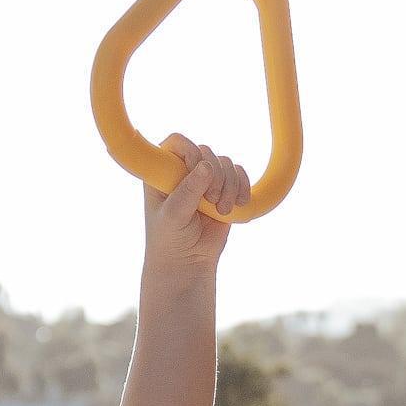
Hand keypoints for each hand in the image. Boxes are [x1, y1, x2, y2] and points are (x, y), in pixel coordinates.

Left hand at [142, 134, 249, 276]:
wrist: (187, 263)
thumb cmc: (169, 239)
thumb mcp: (174, 215)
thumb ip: (188, 190)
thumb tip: (206, 166)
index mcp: (163, 173)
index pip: (176, 143)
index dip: (190, 151)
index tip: (197, 168)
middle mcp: (183, 172)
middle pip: (206, 152)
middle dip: (214, 175)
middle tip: (211, 199)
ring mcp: (204, 181)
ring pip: (225, 164)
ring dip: (229, 185)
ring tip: (222, 209)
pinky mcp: (223, 191)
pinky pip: (239, 175)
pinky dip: (242, 187)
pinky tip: (238, 204)